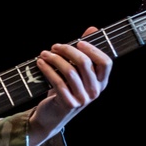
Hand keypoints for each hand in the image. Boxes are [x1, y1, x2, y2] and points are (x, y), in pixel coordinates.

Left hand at [27, 26, 111, 145]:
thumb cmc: (65, 90)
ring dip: (54, 59)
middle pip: (85, 63)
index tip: (78, 42)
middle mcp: (95, 91)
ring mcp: (83, 99)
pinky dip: (47, 70)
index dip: (93, 49)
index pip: (106, 62)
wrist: (51, 117)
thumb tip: (92, 29)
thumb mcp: (76, 72)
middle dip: (68, 50)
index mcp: (101, 82)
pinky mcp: (69, 104)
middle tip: (55, 46)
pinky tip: (40, 63)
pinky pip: (58, 82)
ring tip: (44, 54)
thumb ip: (85, 51)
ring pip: (70, 71)